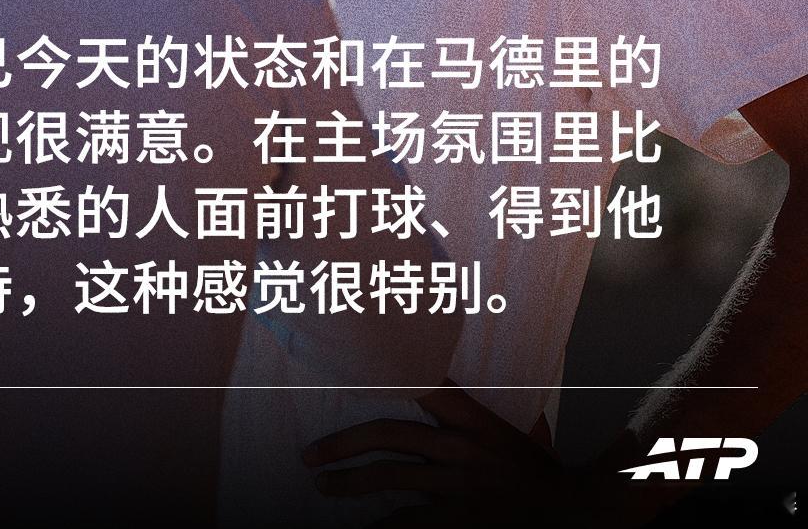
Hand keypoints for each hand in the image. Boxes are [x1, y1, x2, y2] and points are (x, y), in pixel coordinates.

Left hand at [302, 380, 587, 526]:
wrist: (571, 511)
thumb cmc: (535, 471)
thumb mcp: (506, 429)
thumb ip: (469, 408)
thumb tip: (432, 377)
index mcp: (470, 417)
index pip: (419, 382)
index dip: (381, 372)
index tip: (345, 369)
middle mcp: (458, 446)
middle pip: (387, 434)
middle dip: (343, 443)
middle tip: (310, 454)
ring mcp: (456, 485)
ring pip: (388, 478)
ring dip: (349, 483)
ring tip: (323, 485)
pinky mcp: (457, 519)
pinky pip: (407, 521)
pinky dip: (381, 524)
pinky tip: (362, 527)